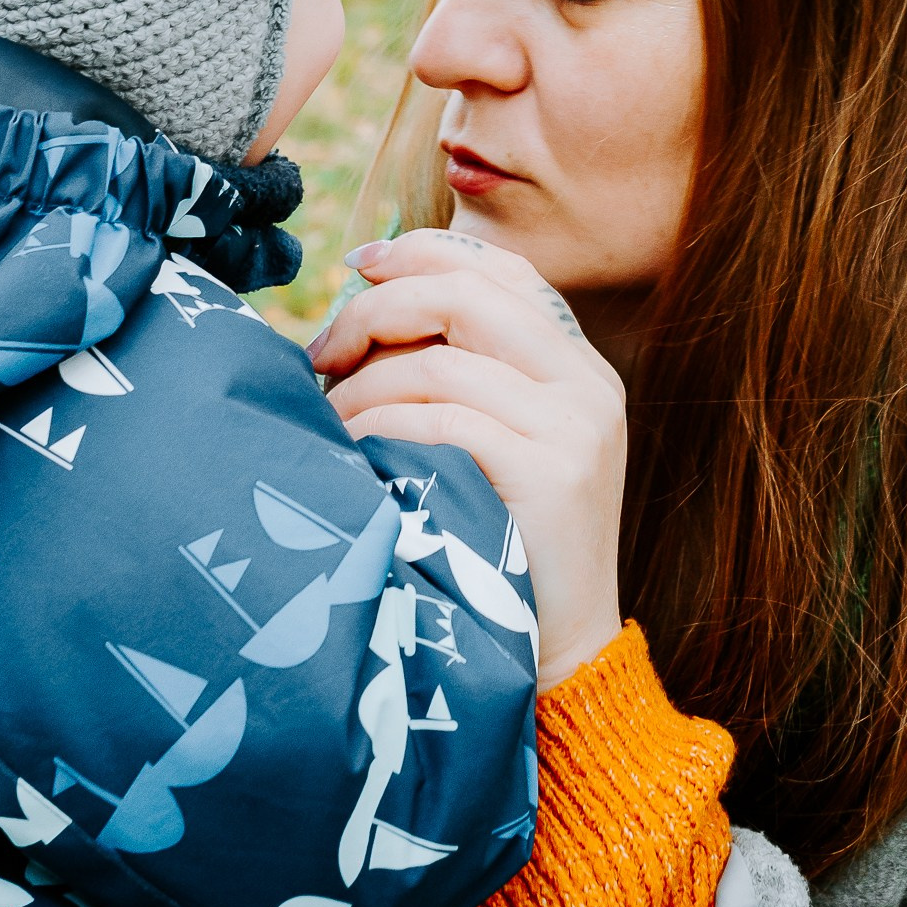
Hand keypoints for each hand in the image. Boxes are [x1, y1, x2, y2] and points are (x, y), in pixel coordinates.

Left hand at [310, 231, 626, 692]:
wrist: (559, 654)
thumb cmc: (502, 549)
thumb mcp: (498, 447)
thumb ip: (460, 378)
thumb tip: (364, 310)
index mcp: (577, 367)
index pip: (503, 270)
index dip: (426, 251)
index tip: (359, 264)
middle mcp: (587, 384)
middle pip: (466, 297)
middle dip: (377, 311)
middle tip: (320, 352)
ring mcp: (575, 428)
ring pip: (441, 361)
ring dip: (363, 387)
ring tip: (329, 426)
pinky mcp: (551, 474)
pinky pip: (441, 422)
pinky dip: (381, 429)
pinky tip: (353, 455)